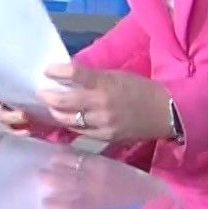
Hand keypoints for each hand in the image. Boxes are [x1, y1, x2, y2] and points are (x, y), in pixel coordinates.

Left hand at [36, 63, 174, 144]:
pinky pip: (81, 132)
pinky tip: (66, 120)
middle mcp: (102, 104)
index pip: (75, 74)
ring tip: (50, 108)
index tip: (47, 70)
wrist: (166, 112)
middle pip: (65, 101)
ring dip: (56, 113)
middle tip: (41, 92)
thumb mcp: (116, 76)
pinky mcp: (106, 138)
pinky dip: (71, 125)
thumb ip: (92, 77)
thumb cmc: (140, 89)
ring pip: (69, 120)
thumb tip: (68, 75)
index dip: (57, 71)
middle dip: (49, 97)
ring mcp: (103, 123)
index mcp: (106, 84)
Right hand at [36, 151, 116, 208]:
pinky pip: (83, 156)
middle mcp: (94, 190)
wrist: (153, 198)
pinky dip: (71, 153)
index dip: (55, 205)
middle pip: (67, 183)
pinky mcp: (106, 163)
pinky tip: (62, 151)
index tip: (45, 203)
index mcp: (94, 206)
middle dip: (51, 179)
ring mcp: (99, 174)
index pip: (69, 207)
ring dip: (58, 163)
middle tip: (40, 176)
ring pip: (73, 167)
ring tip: (49, 161)